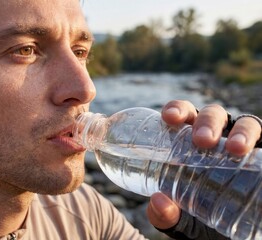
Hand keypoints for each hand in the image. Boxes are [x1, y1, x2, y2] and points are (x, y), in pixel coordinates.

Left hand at [147, 100, 261, 229]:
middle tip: (202, 140)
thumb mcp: (179, 219)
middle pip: (212, 115)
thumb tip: (159, 201)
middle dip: (207, 122)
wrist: (227, 235)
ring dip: (242, 131)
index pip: (183, 116)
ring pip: (245, 123)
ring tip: (236, 149)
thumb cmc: (198, 215)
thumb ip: (163, 214)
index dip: (177, 109)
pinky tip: (259, 151)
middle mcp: (217, 136)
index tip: (170, 117)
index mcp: (189, 140)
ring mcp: (242, 143)